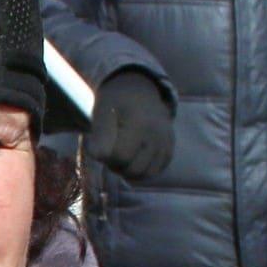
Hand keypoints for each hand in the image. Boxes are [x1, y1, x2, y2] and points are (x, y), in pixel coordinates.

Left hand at [82, 67, 174, 182]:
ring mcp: (166, 144)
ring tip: (120, 155)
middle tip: (109, 152)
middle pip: (133, 170)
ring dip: (128, 171)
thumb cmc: (116, 102)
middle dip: (116, 166)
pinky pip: (154, 171)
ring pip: (145, 174)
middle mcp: (158, 136)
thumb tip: (97, 156)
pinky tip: (132, 157)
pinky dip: (140, 170)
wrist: (140, 92)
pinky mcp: (169, 150)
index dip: (105, 157)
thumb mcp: (102, 111)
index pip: (120, 156)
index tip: (99, 146)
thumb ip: (100, 134)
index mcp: (140, 123)